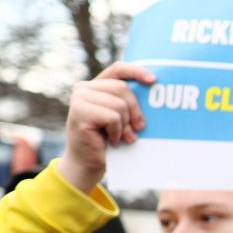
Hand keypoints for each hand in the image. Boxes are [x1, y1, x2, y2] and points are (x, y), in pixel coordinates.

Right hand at [62, 62, 154, 194]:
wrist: (88, 162)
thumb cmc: (108, 139)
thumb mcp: (121, 117)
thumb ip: (128, 102)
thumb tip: (153, 90)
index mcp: (96, 86)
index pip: (118, 69)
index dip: (136, 71)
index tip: (153, 81)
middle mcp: (84, 88)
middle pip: (123, 89)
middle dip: (135, 111)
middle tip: (137, 129)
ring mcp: (79, 98)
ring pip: (119, 105)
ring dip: (125, 125)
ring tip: (121, 137)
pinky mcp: (79, 111)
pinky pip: (112, 117)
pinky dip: (117, 132)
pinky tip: (111, 140)